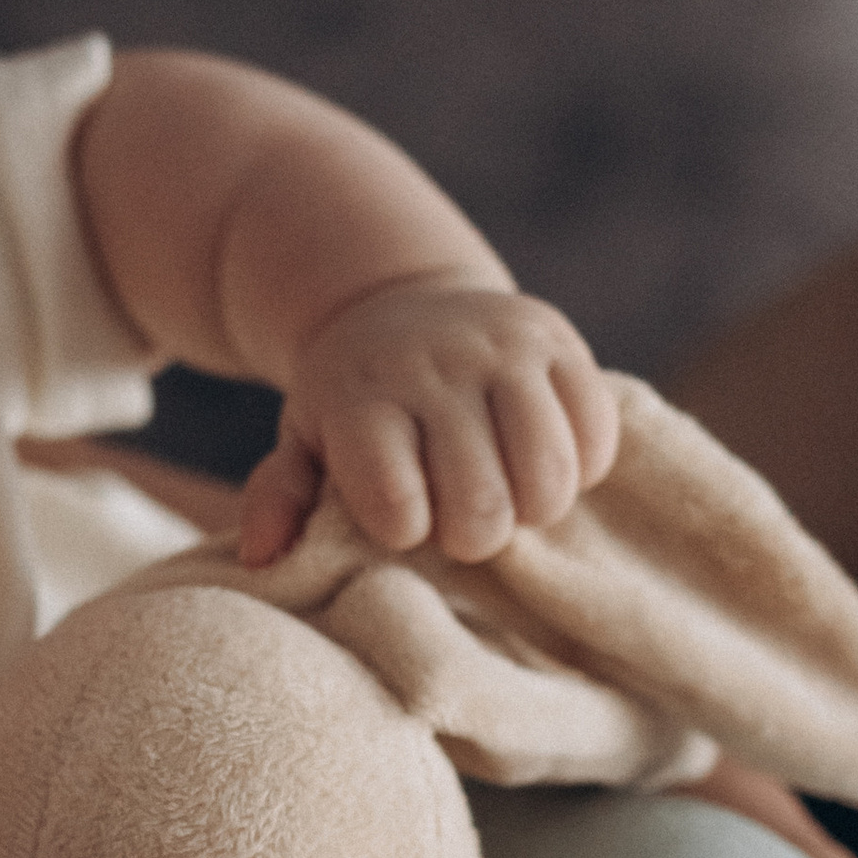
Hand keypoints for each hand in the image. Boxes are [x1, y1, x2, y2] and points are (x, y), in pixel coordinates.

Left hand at [241, 273, 619, 568]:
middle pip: (481, 500)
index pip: (393, 497)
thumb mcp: (302, 439)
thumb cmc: (352, 401)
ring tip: (504, 494)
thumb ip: (280, 496)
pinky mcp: (559, 339)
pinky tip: (538, 458)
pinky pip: (596, 435)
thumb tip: (261, 557)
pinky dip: (579, 466)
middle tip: (457, 519)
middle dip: (473, 534)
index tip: (399, 522)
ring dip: (532, 506)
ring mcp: (502, 348)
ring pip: (549, 472)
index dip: (404, 528)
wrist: (402, 300)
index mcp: (361, 397)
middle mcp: (433, 366)